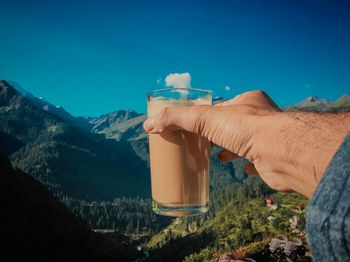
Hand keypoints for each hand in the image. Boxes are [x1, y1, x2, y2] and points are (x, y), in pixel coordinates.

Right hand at [143, 90, 349, 197]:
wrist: (283, 153)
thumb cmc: (248, 128)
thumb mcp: (205, 119)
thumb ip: (177, 119)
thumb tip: (149, 124)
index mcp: (248, 101)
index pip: (223, 105)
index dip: (208, 115)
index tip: (196, 125)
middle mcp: (262, 117)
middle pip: (234, 124)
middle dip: (218, 133)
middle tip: (203, 142)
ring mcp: (269, 138)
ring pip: (246, 141)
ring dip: (230, 147)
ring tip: (217, 155)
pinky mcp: (273, 159)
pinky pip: (258, 160)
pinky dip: (246, 163)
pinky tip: (239, 167)